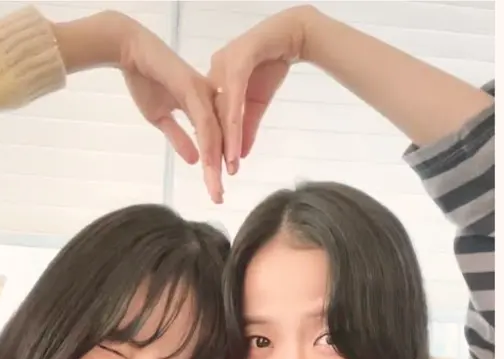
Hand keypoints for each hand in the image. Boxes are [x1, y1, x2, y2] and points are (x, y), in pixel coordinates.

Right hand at [53, 10, 224, 202]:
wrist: (130, 52)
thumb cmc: (146, 80)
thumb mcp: (161, 118)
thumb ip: (179, 138)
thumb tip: (195, 161)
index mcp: (204, 109)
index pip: (213, 143)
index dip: (214, 168)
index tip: (214, 191)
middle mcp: (210, 102)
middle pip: (219, 143)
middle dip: (219, 172)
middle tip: (218, 198)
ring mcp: (205, 94)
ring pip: (215, 135)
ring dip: (216, 164)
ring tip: (215, 187)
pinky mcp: (195, 88)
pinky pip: (205, 121)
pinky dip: (210, 143)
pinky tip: (210, 163)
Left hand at [208, 6, 310, 176]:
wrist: (293, 36)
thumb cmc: (272, 65)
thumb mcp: (257, 103)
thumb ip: (246, 127)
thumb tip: (239, 155)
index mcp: (213, 81)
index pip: (210, 120)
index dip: (213, 147)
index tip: (215, 172)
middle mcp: (213, 72)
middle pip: (211, 118)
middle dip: (215, 150)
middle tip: (216, 177)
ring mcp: (223, 65)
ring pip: (222, 111)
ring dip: (226, 141)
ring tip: (228, 166)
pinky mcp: (238, 61)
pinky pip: (234, 98)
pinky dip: (234, 124)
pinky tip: (234, 146)